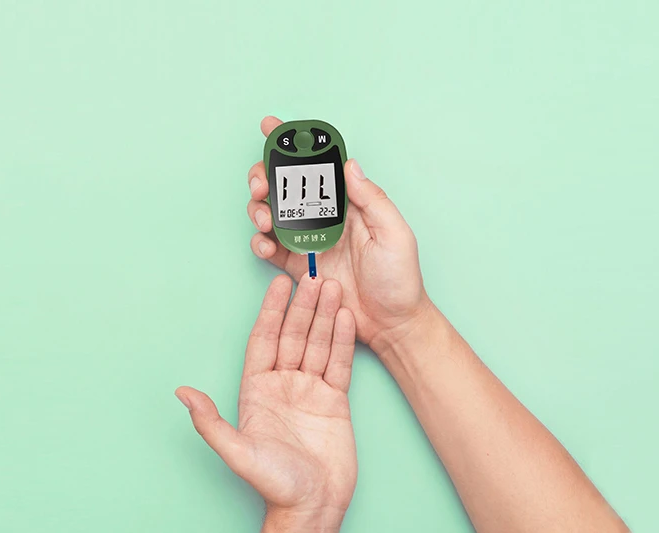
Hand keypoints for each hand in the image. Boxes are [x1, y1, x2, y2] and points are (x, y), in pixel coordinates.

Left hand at [176, 274, 356, 531]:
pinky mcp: (335, 399)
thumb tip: (181, 393)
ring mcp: (310, 390)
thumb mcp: (237, 452)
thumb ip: (210, 421)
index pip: (263, 340)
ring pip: (318, 344)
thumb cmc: (274, 482)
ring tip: (334, 289)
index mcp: (256, 390)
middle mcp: (283, 384)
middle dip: (303, 306)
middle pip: (293, 336)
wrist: (313, 504)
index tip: (279, 285)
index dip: (271, 312)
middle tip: (315, 276)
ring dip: (325, 316)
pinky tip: (346, 318)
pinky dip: (342, 340)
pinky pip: (339, 363)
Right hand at [247, 116, 431, 350]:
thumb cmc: (400, 280)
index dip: (294, 145)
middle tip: (260, 185)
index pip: (319, 166)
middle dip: (264, 177)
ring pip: (271, 213)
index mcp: (349, 204)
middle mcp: (325, 218)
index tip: (272, 128)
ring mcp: (308, 242)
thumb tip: (348, 164)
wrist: (391, 324)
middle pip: (285, 186)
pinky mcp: (297, 267)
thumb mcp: (395, 234)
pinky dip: (260, 243)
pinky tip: (265, 245)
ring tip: (263, 217)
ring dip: (258, 208)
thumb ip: (372, 200)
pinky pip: (270, 248)